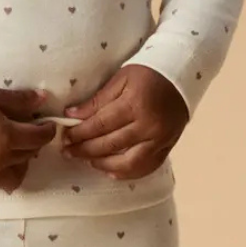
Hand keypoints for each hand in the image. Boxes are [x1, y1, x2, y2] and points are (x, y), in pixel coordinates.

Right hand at [0, 85, 59, 192]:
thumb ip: (20, 100)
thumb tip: (42, 98)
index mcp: (7, 137)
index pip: (39, 138)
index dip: (47, 131)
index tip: (47, 124)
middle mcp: (0, 160)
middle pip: (29, 155)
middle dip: (33, 143)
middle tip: (27, 132)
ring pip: (16, 174)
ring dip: (20, 162)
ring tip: (12, 149)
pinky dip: (2, 171)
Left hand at [58, 64, 188, 179]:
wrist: (181, 77)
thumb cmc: (148, 74)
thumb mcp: (121, 78)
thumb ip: (97, 100)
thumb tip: (71, 116)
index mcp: (134, 104)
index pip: (100, 124)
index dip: (80, 133)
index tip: (64, 137)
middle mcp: (148, 126)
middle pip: (111, 144)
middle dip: (85, 150)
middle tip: (68, 152)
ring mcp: (160, 140)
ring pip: (128, 162)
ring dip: (103, 164)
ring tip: (87, 161)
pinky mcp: (167, 147)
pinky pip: (146, 167)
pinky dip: (127, 173)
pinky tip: (110, 171)